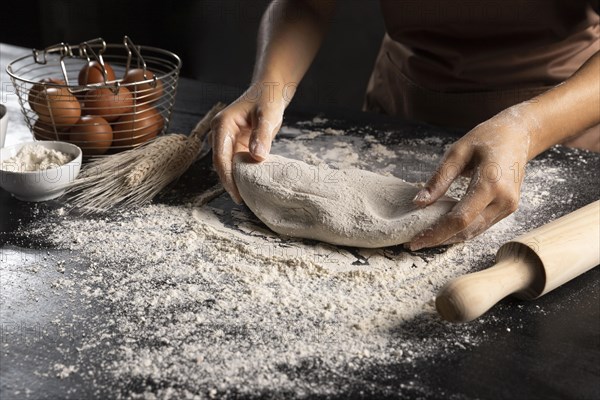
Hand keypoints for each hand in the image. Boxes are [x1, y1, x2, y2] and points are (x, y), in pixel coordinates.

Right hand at [210, 84, 285, 202]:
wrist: (269, 91)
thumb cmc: (267, 100)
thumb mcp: (268, 116)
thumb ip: (262, 136)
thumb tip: (257, 157)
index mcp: (222, 125)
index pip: (221, 157)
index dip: (227, 178)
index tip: (236, 194)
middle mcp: (220, 133)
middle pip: (221, 164)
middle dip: (230, 182)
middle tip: (243, 201)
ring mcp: (226, 139)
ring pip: (228, 165)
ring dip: (236, 179)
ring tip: (248, 197)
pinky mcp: (235, 144)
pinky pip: (236, 162)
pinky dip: (243, 173)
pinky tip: (253, 185)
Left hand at [407, 106, 534, 250]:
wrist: (519, 134)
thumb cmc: (486, 138)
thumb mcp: (457, 152)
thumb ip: (439, 179)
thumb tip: (418, 203)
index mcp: (491, 183)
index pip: (460, 218)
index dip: (436, 232)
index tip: (415, 241)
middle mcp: (504, 200)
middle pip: (467, 230)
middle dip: (439, 239)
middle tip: (414, 243)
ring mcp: (509, 206)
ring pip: (475, 231)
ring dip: (450, 238)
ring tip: (426, 238)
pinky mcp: (508, 208)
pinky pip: (482, 225)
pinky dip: (462, 230)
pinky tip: (444, 229)